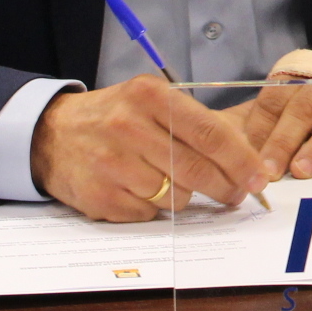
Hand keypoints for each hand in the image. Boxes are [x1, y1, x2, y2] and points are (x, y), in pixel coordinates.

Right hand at [28, 75, 276, 221]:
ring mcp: (111, 164)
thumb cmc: (115, 117)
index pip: (209, 132)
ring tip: (170, 180)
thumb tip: (244, 157)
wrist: (52, 134)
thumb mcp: (151, 101)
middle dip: (226, 186)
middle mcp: (128, 127)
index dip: (241, 160)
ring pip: (176, 196)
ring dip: (184, 195)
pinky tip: (140, 190)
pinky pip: (148, 214)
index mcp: (149, 96)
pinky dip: (153, 208)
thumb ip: (193, 122)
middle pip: (196, 169)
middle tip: (236, 193)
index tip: (259, 177)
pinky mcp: (100, 197)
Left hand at [224, 77, 311, 179]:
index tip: (246, 157)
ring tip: (302, 171)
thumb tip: (227, 148)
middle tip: (270, 171)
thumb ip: (259, 122)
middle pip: (301, 111)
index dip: (259, 129)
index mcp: (295, 78)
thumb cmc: (310, 104)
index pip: (273, 101)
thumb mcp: (284, 102)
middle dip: (283, 142)